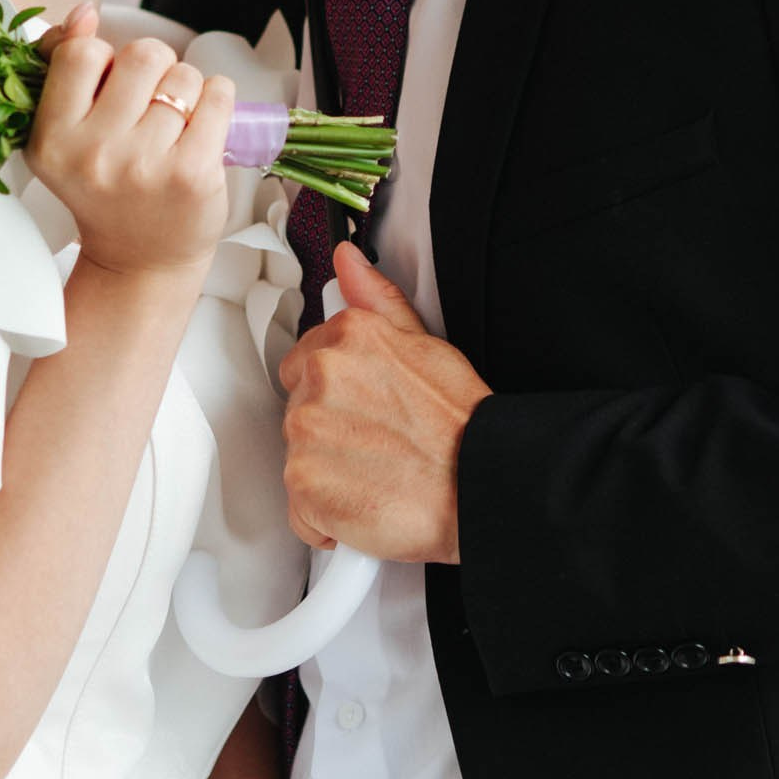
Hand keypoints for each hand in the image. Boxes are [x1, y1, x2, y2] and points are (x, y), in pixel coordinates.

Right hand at [26, 29, 234, 280]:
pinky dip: (218, 101)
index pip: (81, 53)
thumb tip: (84, 12)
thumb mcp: (67, 134)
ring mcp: (144, 165)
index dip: (103, 59)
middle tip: (149, 108)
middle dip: (154, 70)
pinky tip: (202, 129)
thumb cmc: (106, 188)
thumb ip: (66, 66)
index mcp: (52, 140)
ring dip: (187, 91)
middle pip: (142, 53)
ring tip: (173, 128)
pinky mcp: (192, 173)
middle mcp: (93, 154)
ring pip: (184, 75)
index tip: (109, 88)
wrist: (141, 260)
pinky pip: (219, 94)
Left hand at [279, 242, 489, 562]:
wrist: (480, 483)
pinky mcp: (304, 483)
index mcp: (347, 337)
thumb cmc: (460, 425)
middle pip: (299, 410)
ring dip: (329, 475)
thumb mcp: (426, 343)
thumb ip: (378, 300)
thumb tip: (348, 260)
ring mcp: (307, 430)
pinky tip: (365, 504)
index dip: (335, 395)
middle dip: (330, 432)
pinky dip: (325, 518)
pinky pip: (299, 509)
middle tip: (378, 446)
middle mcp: (321, 376)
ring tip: (377, 476)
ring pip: (298, 458)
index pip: (304, 362)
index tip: (362, 412)